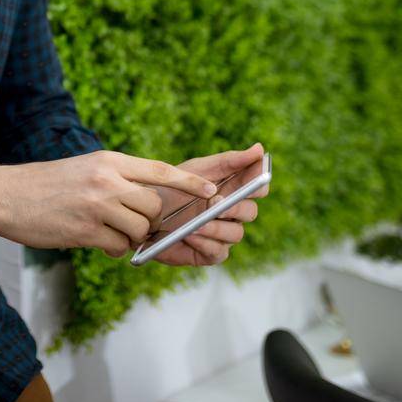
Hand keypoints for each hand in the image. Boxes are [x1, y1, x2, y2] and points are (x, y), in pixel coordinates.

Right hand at [0, 151, 218, 256]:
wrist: (5, 195)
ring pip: (139, 230)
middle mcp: (106, 180)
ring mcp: (97, 206)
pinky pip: (118, 247)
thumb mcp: (85, 169)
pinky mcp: (85, 231)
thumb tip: (146, 201)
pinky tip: (93, 240)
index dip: (190, 182)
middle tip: (133, 224)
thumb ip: (115, 180)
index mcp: (108, 161)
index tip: (212, 190)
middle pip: (154, 207)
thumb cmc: (45, 184)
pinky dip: (113, 249)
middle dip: (150, 221)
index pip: (160, 170)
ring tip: (107, 232)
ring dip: (130, 237)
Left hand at [147, 144, 268, 267]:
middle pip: (250, 211)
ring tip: (197, 223)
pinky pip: (218, 252)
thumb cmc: (173, 186)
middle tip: (215, 202)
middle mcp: (232, 213)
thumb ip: (230, 160)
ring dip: (217, 227)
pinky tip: (191, 235)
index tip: (253, 179)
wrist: (143, 210)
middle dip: (235, 207)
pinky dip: (205, 243)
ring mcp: (222, 234)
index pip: (259, 186)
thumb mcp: (199, 168)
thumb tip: (259, 148)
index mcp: (234, 189)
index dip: (259, 182)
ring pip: (236, 233)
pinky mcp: (210, 253)